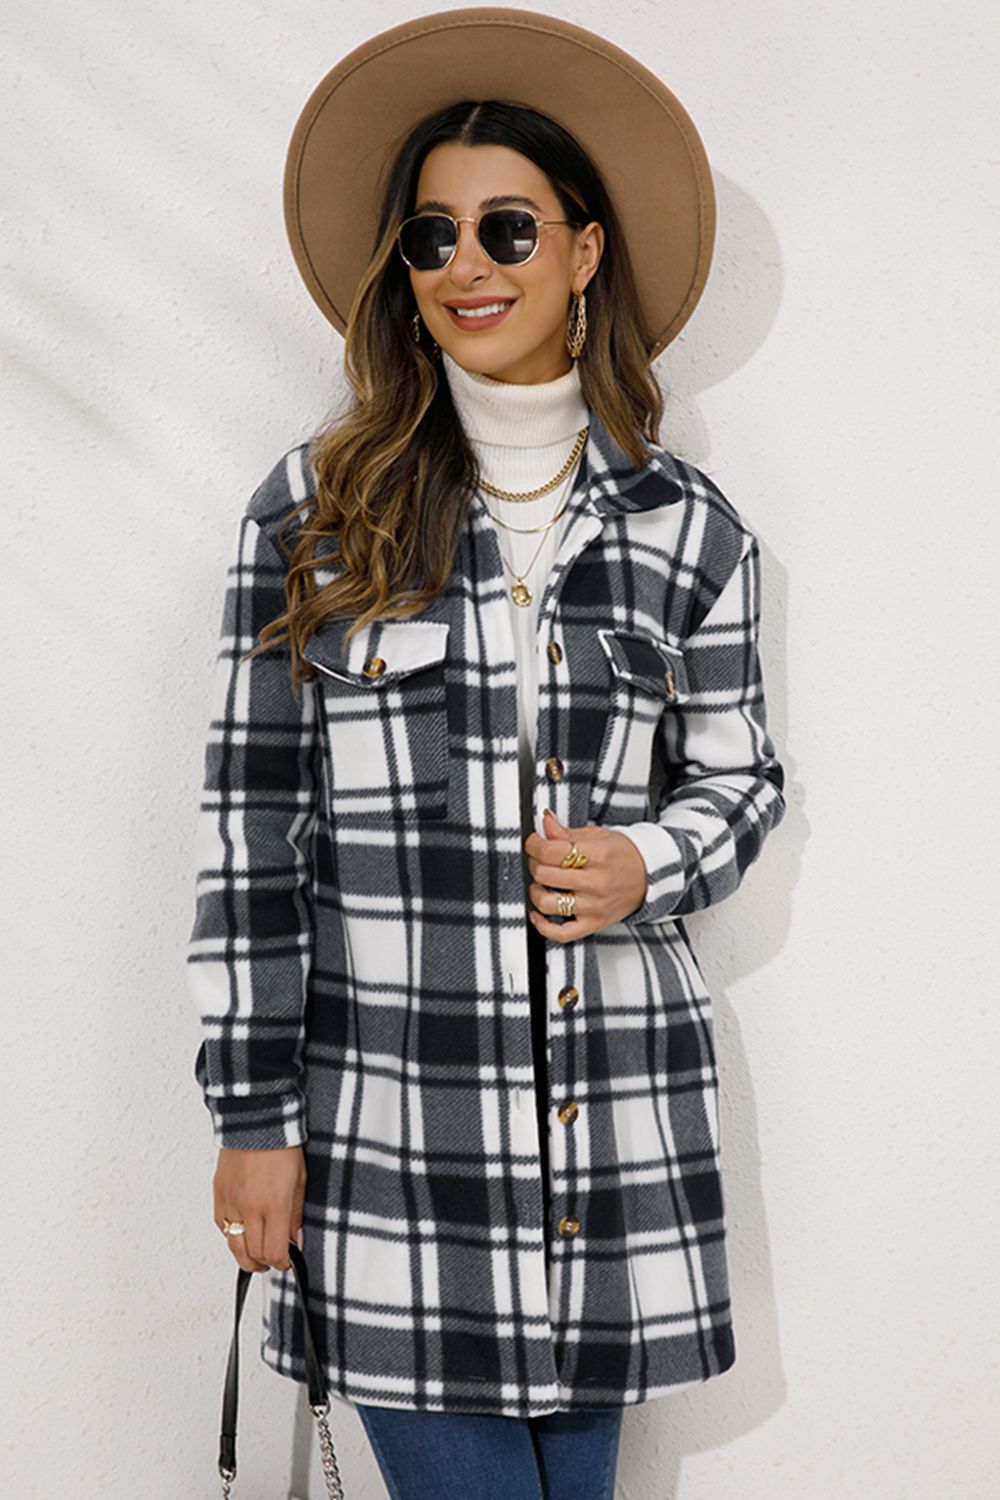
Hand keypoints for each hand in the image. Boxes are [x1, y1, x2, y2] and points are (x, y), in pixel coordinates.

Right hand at [213, 1145, 306, 1272]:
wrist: (255, 1121)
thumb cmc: (281, 1145)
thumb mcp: (300, 1180)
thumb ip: (296, 1214)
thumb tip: (297, 1240)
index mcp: (274, 1204)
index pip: (275, 1252)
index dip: (282, 1263)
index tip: (287, 1262)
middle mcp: (250, 1207)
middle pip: (253, 1254)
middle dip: (265, 1264)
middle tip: (273, 1262)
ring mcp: (231, 1202)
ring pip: (233, 1246)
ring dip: (246, 1256)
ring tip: (256, 1256)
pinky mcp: (219, 1195)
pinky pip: (222, 1227)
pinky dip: (232, 1235)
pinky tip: (242, 1233)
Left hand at [523, 807, 647, 942]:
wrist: (651, 876)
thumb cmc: (624, 855)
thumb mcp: (598, 836)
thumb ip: (568, 832)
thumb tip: (545, 823)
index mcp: (598, 856)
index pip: (551, 851)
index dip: (534, 845)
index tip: (534, 843)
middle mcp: (596, 882)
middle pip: (545, 875)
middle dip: (534, 864)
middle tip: (539, 860)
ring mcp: (595, 906)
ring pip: (547, 903)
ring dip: (536, 892)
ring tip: (542, 884)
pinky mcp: (594, 924)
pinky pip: (562, 933)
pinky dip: (543, 925)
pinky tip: (538, 913)